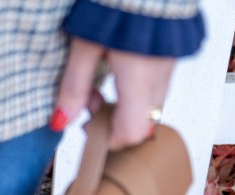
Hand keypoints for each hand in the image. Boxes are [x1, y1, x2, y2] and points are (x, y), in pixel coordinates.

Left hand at [51, 37, 175, 149]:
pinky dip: (138, 84)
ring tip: (101, 79)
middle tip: (90, 100)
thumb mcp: (84, 45)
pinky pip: (158, 80)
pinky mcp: (174, 49)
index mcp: (139, 79)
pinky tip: (120, 64)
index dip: (109, 139)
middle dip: (114, 119)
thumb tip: (60, 122)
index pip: (131, 133)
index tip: (89, 127)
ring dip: (125, 101)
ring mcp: (171, 62)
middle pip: (141, 120)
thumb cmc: (115, 2)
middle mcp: (160, 75)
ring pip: (150, 101)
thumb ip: (74, 86)